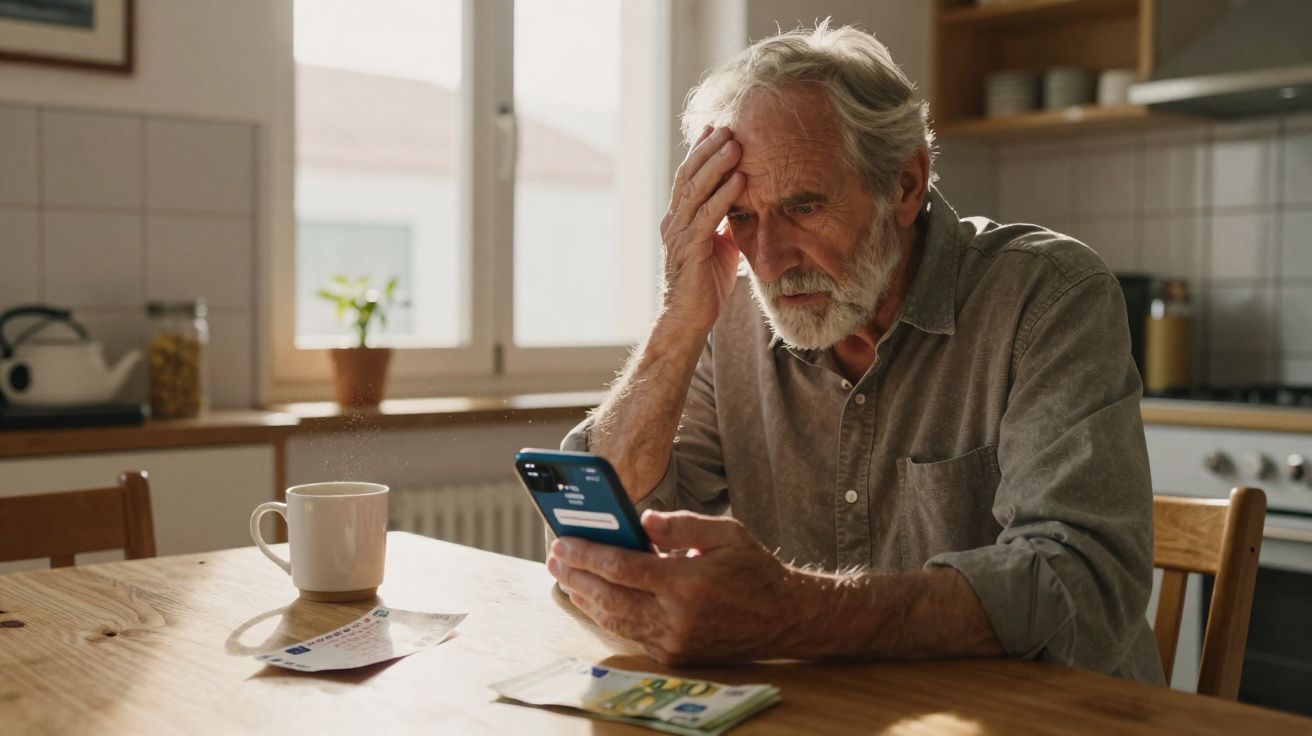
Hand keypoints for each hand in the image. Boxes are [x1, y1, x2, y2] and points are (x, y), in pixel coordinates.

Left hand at [546, 510, 802, 664]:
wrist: (785, 619)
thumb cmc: (754, 570)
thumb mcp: (726, 533)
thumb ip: (681, 525)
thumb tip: (642, 520)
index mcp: (688, 584)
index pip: (622, 568)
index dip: (587, 554)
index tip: (563, 541)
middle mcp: (676, 619)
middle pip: (609, 597)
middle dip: (575, 575)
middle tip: (554, 557)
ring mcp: (673, 642)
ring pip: (614, 620)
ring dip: (584, 597)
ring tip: (565, 575)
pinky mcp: (674, 656)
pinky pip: (629, 633)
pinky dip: (607, 614)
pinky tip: (594, 596)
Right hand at [658, 126, 746, 334]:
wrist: (689, 320)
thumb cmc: (705, 287)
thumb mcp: (720, 248)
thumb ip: (726, 225)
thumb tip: (744, 207)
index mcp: (678, 220)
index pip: (687, 178)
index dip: (700, 153)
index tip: (715, 130)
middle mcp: (674, 222)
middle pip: (688, 177)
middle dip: (707, 150)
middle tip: (726, 127)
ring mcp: (679, 235)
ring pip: (696, 191)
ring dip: (716, 166)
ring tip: (734, 145)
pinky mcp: (691, 250)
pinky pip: (707, 217)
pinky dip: (724, 197)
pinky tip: (740, 180)